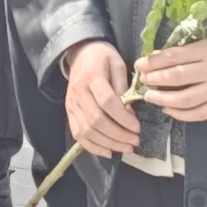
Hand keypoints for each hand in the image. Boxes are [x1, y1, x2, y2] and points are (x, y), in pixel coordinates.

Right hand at [63, 41, 139, 157]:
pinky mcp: (69, 112)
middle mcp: (79, 93)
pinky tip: (108, 152)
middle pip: (96, 120)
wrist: (80, 53)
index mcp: (92, 77)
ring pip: (87, 131)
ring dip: (108, 143)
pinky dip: (93, 147)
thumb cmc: (103, 57)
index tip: (137, 127)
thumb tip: (128, 111)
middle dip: (118, 135)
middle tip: (135, 141)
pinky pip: (78, 134)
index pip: (107, 102)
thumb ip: (123, 85)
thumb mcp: (117, 63)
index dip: (123, 118)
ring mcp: (71, 104)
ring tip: (126, 148)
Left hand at [138, 25, 206, 122]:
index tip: (140, 65)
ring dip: (163, 99)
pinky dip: (182, 114)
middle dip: (155, 79)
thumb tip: (160, 54)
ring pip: (185, 99)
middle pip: (176, 78)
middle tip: (143, 81)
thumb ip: (190, 44)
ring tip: (150, 97)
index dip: (154, 62)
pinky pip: (200, 113)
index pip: (174, 57)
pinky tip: (169, 109)